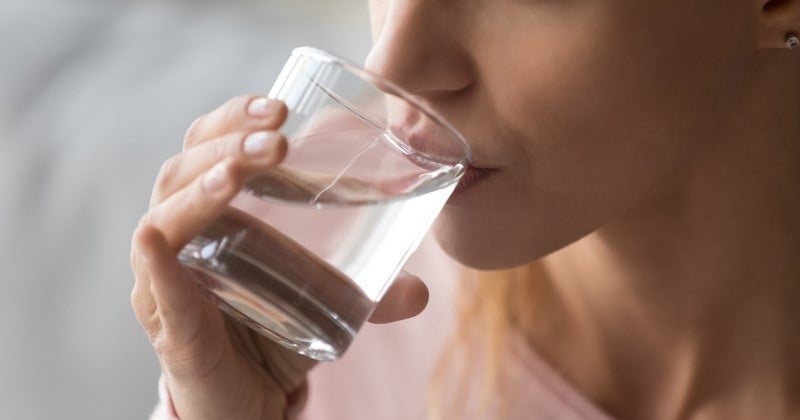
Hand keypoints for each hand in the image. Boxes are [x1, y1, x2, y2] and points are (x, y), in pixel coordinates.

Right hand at [130, 95, 428, 419]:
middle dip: (228, 143)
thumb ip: (370, 293)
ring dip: (201, 187)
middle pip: (184, 168)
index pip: (209, 145)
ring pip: (165, 216)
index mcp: (213, 213)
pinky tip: (157, 241)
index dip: (236, 118)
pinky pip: (157, 289)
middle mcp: (181, 237)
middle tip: (276, 135)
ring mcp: (167, 280)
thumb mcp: (324, 302)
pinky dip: (157, 263)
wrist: (246, 401)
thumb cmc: (272, 333)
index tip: (281, 107)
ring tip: (239, 171)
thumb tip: (421, 291)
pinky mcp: (170, 326)